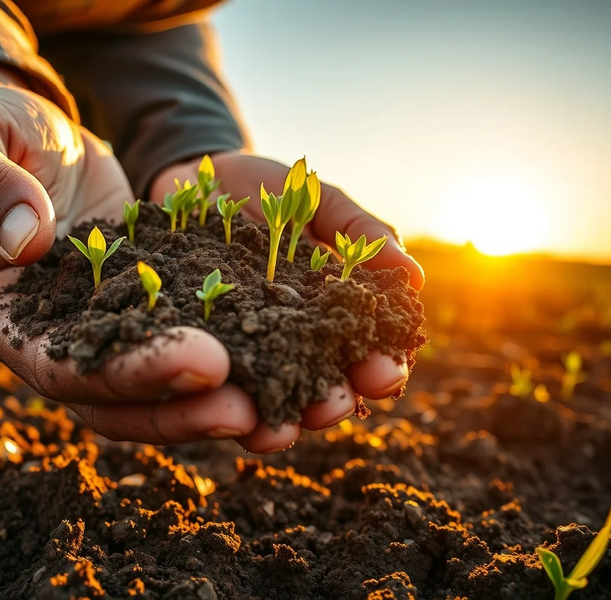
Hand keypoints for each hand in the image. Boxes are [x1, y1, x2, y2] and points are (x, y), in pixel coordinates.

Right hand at [0, 64, 259, 445]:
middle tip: (253, 407)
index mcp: (2, 316)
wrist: (31, 129)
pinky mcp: (150, 296)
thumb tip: (27, 239)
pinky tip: (284, 341)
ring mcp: (107, 320)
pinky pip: (192, 327)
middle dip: (184, 407)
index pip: (61, 366)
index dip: (128, 375)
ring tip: (280, 394)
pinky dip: (236, 339)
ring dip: (218, 393)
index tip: (202, 364)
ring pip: (161, 380)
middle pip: (118, 397)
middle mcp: (57, 335)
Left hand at [151, 151, 424, 452]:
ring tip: (277, 429)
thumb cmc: (268, 189)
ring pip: (271, 396)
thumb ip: (362, 232)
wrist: (196, 178)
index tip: (384, 371)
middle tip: (331, 405)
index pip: (368, 349)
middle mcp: (295, 339)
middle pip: (323, 385)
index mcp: (333, 309)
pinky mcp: (205, 347)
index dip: (382, 365)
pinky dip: (222, 401)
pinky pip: (216, 382)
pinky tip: (226, 410)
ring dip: (279, 418)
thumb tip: (414, 279)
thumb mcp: (317, 200)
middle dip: (332, 400)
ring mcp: (249, 346)